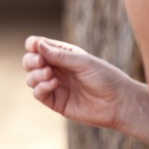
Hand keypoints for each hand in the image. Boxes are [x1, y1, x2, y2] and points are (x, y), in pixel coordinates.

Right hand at [22, 36, 138, 129]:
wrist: (119, 104)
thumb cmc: (105, 78)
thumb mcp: (83, 62)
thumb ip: (59, 55)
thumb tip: (37, 45)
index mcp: (62, 54)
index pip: (39, 46)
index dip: (33, 45)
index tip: (35, 47)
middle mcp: (55, 69)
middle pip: (30, 61)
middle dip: (31, 60)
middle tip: (41, 62)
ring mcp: (54, 85)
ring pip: (30, 77)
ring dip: (35, 74)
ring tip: (50, 74)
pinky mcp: (54, 102)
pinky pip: (38, 93)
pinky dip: (41, 87)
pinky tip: (54, 84)